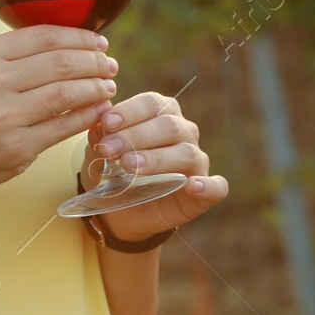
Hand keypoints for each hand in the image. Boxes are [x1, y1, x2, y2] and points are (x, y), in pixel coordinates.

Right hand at [0, 26, 118, 210]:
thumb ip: (14, 56)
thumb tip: (72, 42)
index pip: (42, 36)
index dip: (77, 37)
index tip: (98, 42)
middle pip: (59, 63)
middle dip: (93, 62)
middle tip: (109, 65)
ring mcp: (3, 116)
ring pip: (66, 93)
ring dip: (95, 88)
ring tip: (108, 86)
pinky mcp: (18, 146)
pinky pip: (64, 125)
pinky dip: (88, 115)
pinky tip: (99, 109)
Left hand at [80, 90, 227, 242]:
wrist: (119, 212)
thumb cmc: (111, 172)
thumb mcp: (98, 155)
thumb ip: (99, 139)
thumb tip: (97, 123)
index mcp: (161, 113)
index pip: (151, 103)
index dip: (130, 111)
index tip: (107, 123)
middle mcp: (183, 132)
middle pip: (168, 126)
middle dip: (136, 136)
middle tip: (110, 150)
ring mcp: (197, 161)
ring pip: (186, 153)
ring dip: (157, 159)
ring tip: (129, 166)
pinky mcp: (204, 193)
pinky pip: (217, 187)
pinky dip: (208, 186)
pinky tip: (193, 187)